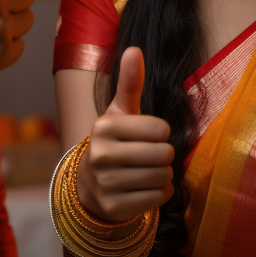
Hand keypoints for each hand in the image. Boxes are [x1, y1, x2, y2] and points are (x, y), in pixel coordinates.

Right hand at [79, 47, 174, 221]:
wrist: (91, 184)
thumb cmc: (116, 141)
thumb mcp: (121, 111)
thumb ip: (130, 82)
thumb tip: (134, 49)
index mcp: (105, 126)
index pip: (160, 129)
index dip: (161, 133)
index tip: (148, 136)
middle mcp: (101, 154)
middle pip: (164, 154)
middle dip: (164, 156)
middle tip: (150, 156)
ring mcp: (105, 183)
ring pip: (162, 177)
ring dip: (163, 175)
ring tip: (148, 171)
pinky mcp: (114, 207)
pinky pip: (158, 198)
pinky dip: (160, 194)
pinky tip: (146, 188)